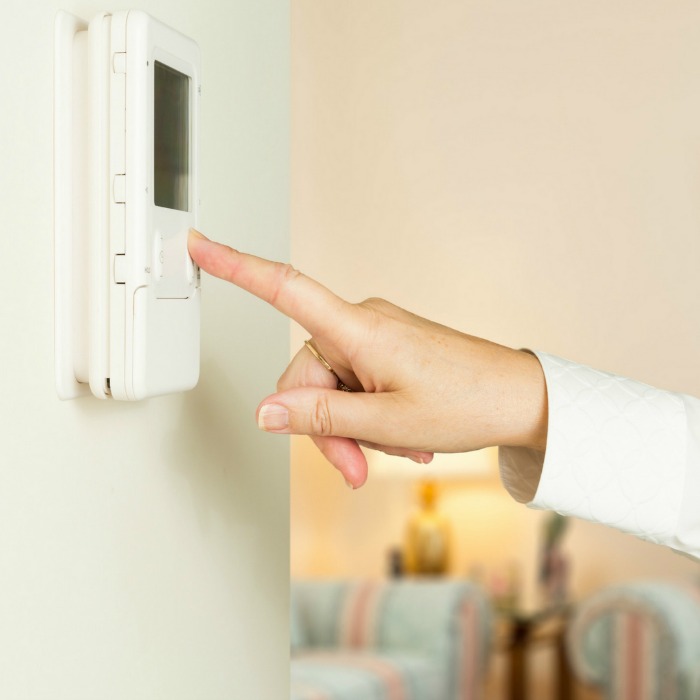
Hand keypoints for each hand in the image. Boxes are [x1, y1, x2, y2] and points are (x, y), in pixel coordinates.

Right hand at [188, 229, 547, 487]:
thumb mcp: (387, 423)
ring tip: (395, 448)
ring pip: (331, 388)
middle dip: (324, 429)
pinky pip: (356, 385)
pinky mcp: (388, 350)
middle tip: (356, 467)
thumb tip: (267, 413)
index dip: (235, 266)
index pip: (284, 289)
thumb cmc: (468, 401)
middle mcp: (362, 324)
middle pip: (307, 376)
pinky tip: (400, 437)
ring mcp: (376, 337)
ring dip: (351, 429)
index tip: (199, 243)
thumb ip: (320, 418)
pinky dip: (368, 418)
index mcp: (359, 329)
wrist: (519, 398)